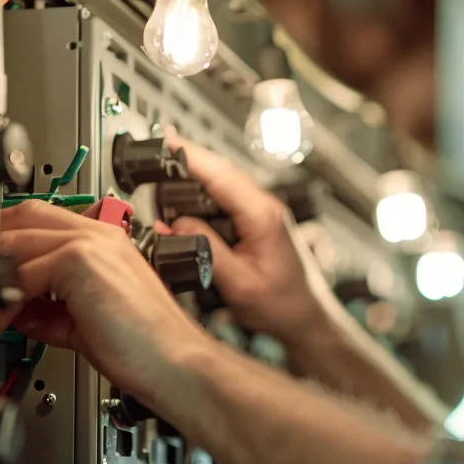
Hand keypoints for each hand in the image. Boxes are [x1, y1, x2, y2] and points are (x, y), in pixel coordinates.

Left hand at [0, 200, 206, 399]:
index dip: (10, 233)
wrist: (173, 363)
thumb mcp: (86, 323)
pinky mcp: (81, 260)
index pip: (46, 220)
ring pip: (20, 240)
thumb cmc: (145, 348)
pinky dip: (5, 298)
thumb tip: (17, 310)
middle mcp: (100, 235)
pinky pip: (24, 272)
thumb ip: (50, 310)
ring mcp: (91, 244)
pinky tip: (0, 319)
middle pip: (28, 214)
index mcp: (107, 243)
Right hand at [153, 134, 339, 342]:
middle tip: (155, 156)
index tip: (166, 144)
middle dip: (188, 160)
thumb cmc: (282, 305)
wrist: (307, 319)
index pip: (221, 174)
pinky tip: (187, 196)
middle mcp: (266, 207)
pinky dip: (205, 191)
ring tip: (165, 172)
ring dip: (196, 175)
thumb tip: (175, 225)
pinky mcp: (259, 222)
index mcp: (263, 216)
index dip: (191, 156)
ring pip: (225, 182)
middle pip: (222, 171)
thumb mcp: (237, 283)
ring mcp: (264, 213)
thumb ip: (205, 250)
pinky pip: (228, 197)